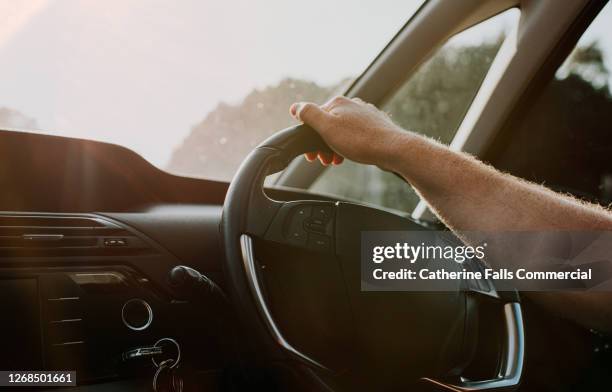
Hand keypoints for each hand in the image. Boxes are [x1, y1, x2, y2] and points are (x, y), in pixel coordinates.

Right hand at [289, 96, 407, 169]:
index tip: (311, 156)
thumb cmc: (360, 140)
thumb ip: (309, 115)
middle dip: (322, 143)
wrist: (393, 149)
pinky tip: (352, 155)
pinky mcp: (374, 124)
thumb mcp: (327, 127)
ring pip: (342, 130)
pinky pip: (355, 134)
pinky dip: (349, 145)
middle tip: (324, 160)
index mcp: (337, 103)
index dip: (309, 138)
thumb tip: (295, 107)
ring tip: (337, 160)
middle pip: (328, 124)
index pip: (314, 117)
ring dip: (335, 146)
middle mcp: (351, 104)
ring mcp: (364, 114)